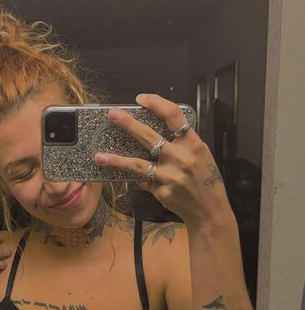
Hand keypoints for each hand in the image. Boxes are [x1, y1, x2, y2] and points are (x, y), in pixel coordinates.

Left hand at [94, 93, 231, 225]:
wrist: (209, 210)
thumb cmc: (206, 180)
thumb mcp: (201, 155)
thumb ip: (182, 143)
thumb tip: (154, 133)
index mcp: (193, 144)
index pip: (173, 115)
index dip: (156, 103)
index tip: (140, 99)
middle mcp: (181, 158)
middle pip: (150, 136)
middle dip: (129, 124)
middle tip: (112, 115)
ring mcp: (170, 176)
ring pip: (138, 165)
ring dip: (117, 160)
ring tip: (99, 156)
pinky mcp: (162, 192)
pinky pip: (144, 182)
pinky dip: (138, 179)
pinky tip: (129, 180)